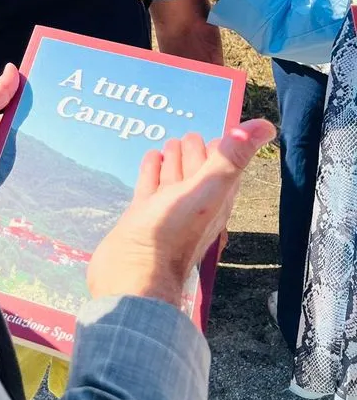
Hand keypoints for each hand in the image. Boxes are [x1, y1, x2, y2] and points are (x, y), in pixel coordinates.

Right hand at [87, 121, 274, 306]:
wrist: (135, 273)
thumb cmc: (173, 231)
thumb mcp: (208, 188)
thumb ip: (233, 156)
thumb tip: (264, 126)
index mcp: (216, 198)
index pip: (224, 164)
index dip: (222, 147)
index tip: (219, 130)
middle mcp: (195, 203)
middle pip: (197, 169)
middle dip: (195, 151)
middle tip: (188, 136)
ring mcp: (168, 210)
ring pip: (174, 177)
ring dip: (173, 159)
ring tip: (168, 144)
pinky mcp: (144, 215)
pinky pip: (150, 185)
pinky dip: (152, 170)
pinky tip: (150, 159)